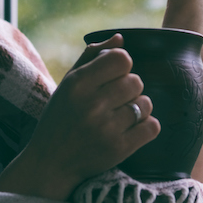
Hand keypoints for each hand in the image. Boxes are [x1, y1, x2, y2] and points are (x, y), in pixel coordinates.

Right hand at [0, 33, 159, 199]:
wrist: (51, 163)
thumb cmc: (61, 118)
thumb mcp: (68, 84)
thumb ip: (92, 57)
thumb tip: (120, 38)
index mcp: (78, 84)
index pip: (122, 58)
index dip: (123, 65)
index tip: (114, 76)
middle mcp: (92, 104)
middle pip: (136, 81)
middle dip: (130, 88)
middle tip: (116, 99)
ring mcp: (106, 128)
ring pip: (146, 104)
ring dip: (138, 108)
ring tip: (121, 115)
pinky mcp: (119, 149)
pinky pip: (152, 127)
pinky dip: (146, 127)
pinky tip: (131, 129)